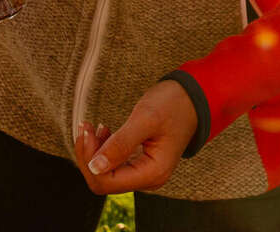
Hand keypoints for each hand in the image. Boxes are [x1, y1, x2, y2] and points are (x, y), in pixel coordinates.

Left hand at [73, 81, 198, 194]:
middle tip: (86, 127)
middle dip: (89, 155)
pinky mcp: (141, 163)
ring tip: (93, 127)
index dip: (90, 159)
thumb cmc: (173, 104)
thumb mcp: (145, 119)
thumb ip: (121, 144)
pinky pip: (114, 165)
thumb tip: (95, 167)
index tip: (87, 131)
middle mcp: (149, 179)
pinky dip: (103, 149)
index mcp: (153, 173)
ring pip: (106, 174)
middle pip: (103, 180)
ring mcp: (145, 172)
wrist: (192, 97)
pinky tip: (104, 131)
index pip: (106, 181)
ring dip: (94, 151)